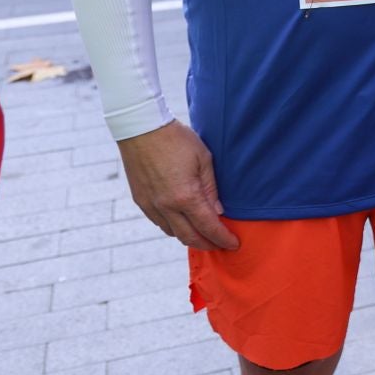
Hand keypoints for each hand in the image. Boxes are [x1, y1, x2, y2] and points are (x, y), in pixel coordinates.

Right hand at [117, 120, 239, 250]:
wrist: (142, 129)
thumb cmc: (177, 139)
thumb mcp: (203, 159)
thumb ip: (211, 188)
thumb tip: (218, 212)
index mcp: (185, 197)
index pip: (208, 227)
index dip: (223, 239)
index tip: (233, 244)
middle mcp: (166, 207)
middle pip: (190, 238)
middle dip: (208, 245)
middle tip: (221, 245)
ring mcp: (151, 206)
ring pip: (172, 233)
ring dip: (190, 238)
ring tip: (204, 235)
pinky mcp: (141, 201)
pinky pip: (159, 223)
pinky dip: (173, 228)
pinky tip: (182, 223)